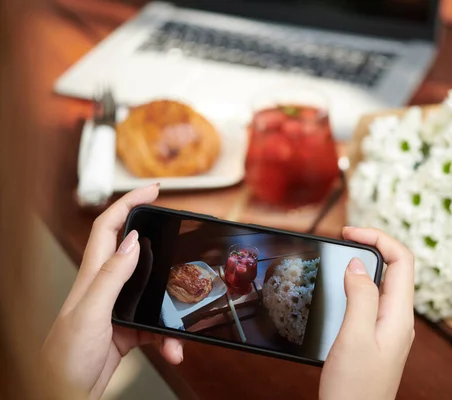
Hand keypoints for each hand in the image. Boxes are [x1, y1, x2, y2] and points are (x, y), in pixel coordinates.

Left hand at [42, 184, 183, 398]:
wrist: (63, 394)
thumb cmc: (64, 358)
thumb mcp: (90, 313)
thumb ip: (111, 276)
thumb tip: (131, 242)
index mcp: (93, 275)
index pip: (109, 227)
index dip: (129, 202)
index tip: (153, 190)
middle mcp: (106, 287)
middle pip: (134, 251)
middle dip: (158, 239)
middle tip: (180, 232)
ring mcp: (118, 308)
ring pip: (153, 292)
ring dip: (171, 307)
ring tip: (181, 327)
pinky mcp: (128, 329)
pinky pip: (156, 325)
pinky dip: (168, 337)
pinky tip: (172, 348)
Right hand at [320, 227, 414, 399]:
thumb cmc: (354, 388)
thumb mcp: (354, 337)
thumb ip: (360, 296)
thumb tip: (358, 264)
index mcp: (399, 316)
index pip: (402, 260)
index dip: (378, 237)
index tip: (349, 232)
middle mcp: (398, 319)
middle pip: (394, 268)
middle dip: (371, 246)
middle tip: (343, 239)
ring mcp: (388, 329)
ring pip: (382, 284)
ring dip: (364, 264)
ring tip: (340, 255)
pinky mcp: (375, 337)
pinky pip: (372, 301)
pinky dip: (357, 285)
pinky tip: (340, 287)